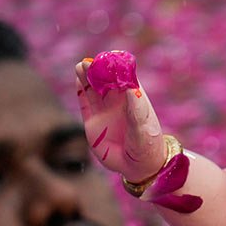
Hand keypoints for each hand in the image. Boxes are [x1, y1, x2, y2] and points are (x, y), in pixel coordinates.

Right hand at [74, 51, 168, 183]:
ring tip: (81, 66)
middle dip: (98, 69)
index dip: (116, 66)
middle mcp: (118, 101)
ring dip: (87, 76)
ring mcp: (104, 110)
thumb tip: (130, 87)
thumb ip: (136, 109)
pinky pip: (85, 103)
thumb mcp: (143, 127)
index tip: (109, 59)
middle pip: (105, 79)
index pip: (124, 76)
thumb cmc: (147, 145)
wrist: (138, 167)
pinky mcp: (92, 122)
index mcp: (134, 97)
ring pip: (93, 88)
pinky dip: (82, 91)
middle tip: (90, 62)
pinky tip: (78, 80)